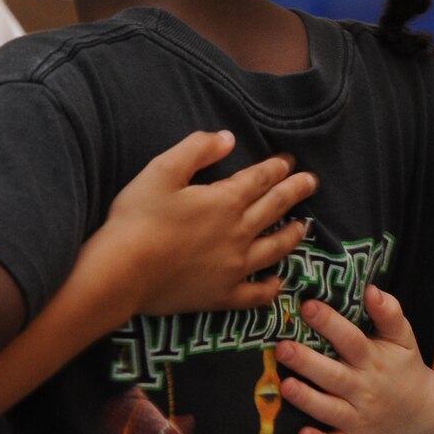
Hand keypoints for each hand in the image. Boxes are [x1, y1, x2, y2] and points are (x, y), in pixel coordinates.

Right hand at [75, 130, 316, 318]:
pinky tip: (277, 282)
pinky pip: (256, 294)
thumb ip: (197, 149)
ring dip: (293, 235)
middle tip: (312, 182)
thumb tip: (228, 138)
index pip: (260, 179)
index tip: (290, 161)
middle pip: (275, 209)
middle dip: (295, 192)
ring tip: (304, 227)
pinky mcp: (222, 295)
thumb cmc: (137, 218)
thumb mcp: (162, 170)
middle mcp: (239, 233)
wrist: (121, 272)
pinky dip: (271, 288)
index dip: (278, 167)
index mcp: (225, 200)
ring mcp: (234, 268)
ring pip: (275, 249)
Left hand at [276, 287, 433, 433]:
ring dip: (307, 400)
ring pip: (330, 411)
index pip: (351, 340)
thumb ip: (389, 313)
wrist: (422, 413)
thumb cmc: (404, 367)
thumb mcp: (403, 338)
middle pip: (334, 376)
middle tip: (282, 348)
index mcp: (374, 360)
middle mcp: (364, 389)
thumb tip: (370, 289)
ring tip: (284, 385)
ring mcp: (358, 418)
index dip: (329, 323)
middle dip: (307, 363)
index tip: (307, 306)